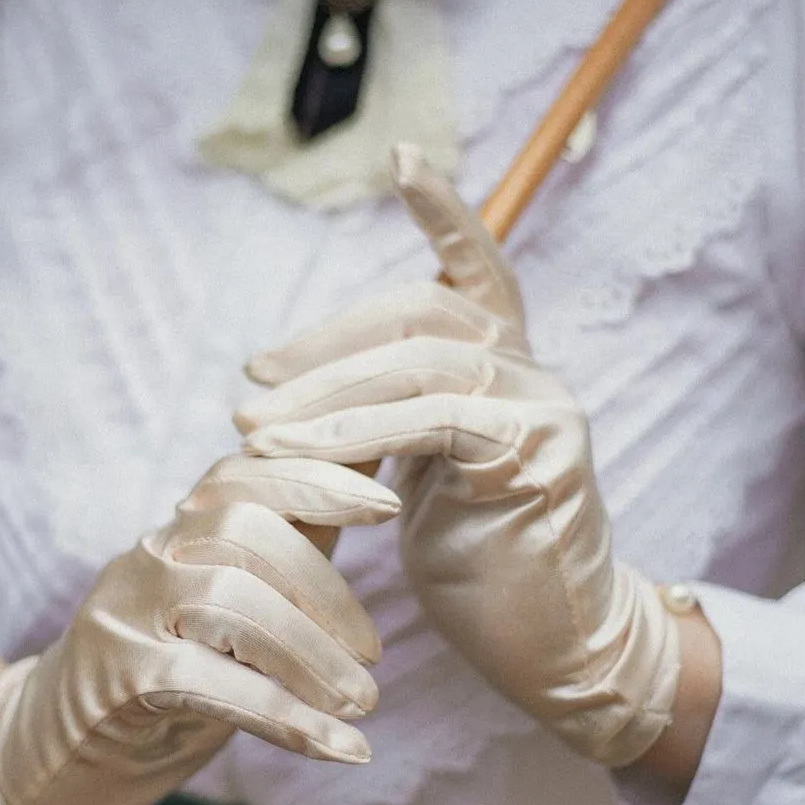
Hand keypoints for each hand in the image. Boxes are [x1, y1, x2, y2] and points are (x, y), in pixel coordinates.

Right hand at [0, 453, 396, 804]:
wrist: (46, 762)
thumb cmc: (163, 678)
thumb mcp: (230, 611)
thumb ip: (291, 549)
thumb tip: (371, 472)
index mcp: (177, 531)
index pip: (245, 474)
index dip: (318, 477)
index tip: (388, 504)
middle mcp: (146, 557)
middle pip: (244, 529)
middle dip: (324, 588)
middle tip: (373, 653)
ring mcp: (123, 613)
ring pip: (229, 601)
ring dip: (311, 655)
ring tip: (362, 703)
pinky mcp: (113, 680)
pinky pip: (209, 684)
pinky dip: (286, 716)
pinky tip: (339, 749)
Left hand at [236, 144, 680, 766]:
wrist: (554, 650)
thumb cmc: (480, 567)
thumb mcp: (420, 479)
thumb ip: (386, 421)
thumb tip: (296, 391)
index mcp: (505, 371)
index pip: (474, 273)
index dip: (441, 212)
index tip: (401, 154)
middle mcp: (531, 372)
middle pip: (420, 313)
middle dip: (324, 343)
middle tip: (250, 385)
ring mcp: (544, 406)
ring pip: (420, 360)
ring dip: (324, 390)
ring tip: (254, 427)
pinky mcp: (540, 450)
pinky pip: (434, 416)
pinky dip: (359, 428)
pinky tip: (302, 448)